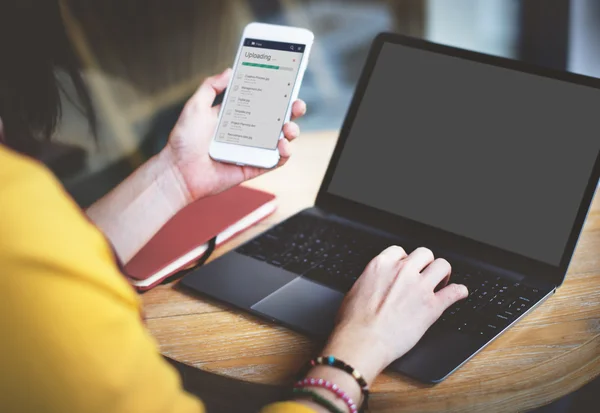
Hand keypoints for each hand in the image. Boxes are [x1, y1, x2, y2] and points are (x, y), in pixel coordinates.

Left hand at [163, 68, 306, 201]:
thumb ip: (211, 87)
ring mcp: (253, 150)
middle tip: (296, 104)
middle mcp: (248, 132)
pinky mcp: (254, 167)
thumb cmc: (184, 141)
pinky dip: (284, 154)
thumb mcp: (195, 106)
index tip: (287, 83)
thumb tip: (230, 70)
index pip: (262, 101)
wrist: (178, 171)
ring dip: (291, 132)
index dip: (277, 93)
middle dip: (292, 110)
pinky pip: (276, 161)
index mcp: (237, 115)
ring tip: (288, 128)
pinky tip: (283, 146)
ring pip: (281, 139)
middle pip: (277, 118)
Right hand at [322, 246, 467, 384]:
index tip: (407, 268)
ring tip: (441, 282)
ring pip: (442, 266)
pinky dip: (459, 292)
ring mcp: (419, 287)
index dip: (405, 260)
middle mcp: (402, 272)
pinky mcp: (432, 306)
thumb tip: (373, 285)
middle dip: (426, 263)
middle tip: (425, 274)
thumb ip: (370, 281)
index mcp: (381, 265)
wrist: (363, 341)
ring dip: (443, 273)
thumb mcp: (355, 290)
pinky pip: (454, 292)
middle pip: (424, 254)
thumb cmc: (354, 322)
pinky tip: (459, 293)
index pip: (400, 251)